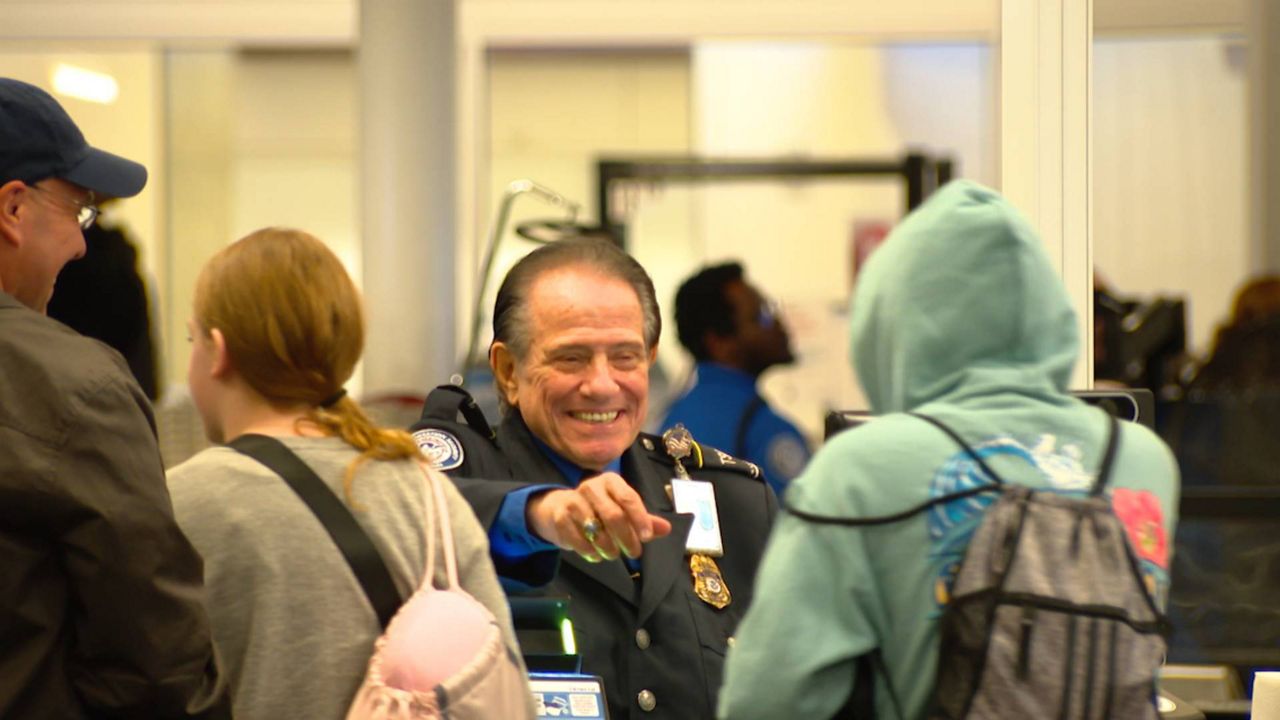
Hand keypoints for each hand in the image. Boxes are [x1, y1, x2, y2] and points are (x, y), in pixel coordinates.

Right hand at [526, 472, 672, 561]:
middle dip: (626, 538)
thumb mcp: (622, 509)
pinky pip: (579, 540)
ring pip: (596, 531)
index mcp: (610, 481)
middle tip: (634, 552)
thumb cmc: (598, 508)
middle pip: (613, 515)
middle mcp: (590, 487)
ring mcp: (573, 501)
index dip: (640, 518)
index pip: (628, 498)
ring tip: (613, 554)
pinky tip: (596, 555)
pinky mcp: (560, 517)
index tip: (647, 537)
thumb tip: (666, 529)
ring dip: (608, 548)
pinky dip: (590, 552)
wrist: (559, 508)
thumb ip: (644, 519)